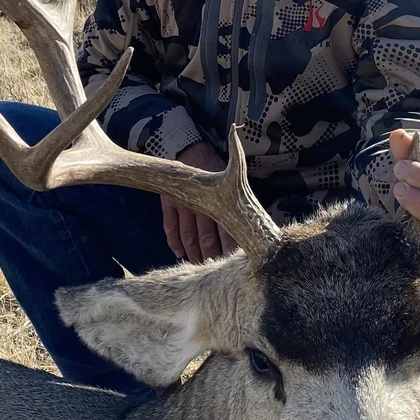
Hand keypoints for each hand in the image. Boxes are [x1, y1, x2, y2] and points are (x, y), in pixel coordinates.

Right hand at [161, 142, 237, 262]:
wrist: (190, 150)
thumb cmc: (215, 170)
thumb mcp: (232, 180)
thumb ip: (236, 205)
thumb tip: (250, 229)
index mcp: (218, 201)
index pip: (225, 232)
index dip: (229, 249)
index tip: (233, 262)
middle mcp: (200, 205)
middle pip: (206, 239)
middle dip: (211, 256)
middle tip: (215, 269)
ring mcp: (183, 206)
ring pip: (188, 237)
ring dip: (194, 253)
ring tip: (198, 264)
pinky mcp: (168, 204)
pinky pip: (170, 228)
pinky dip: (175, 243)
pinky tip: (180, 253)